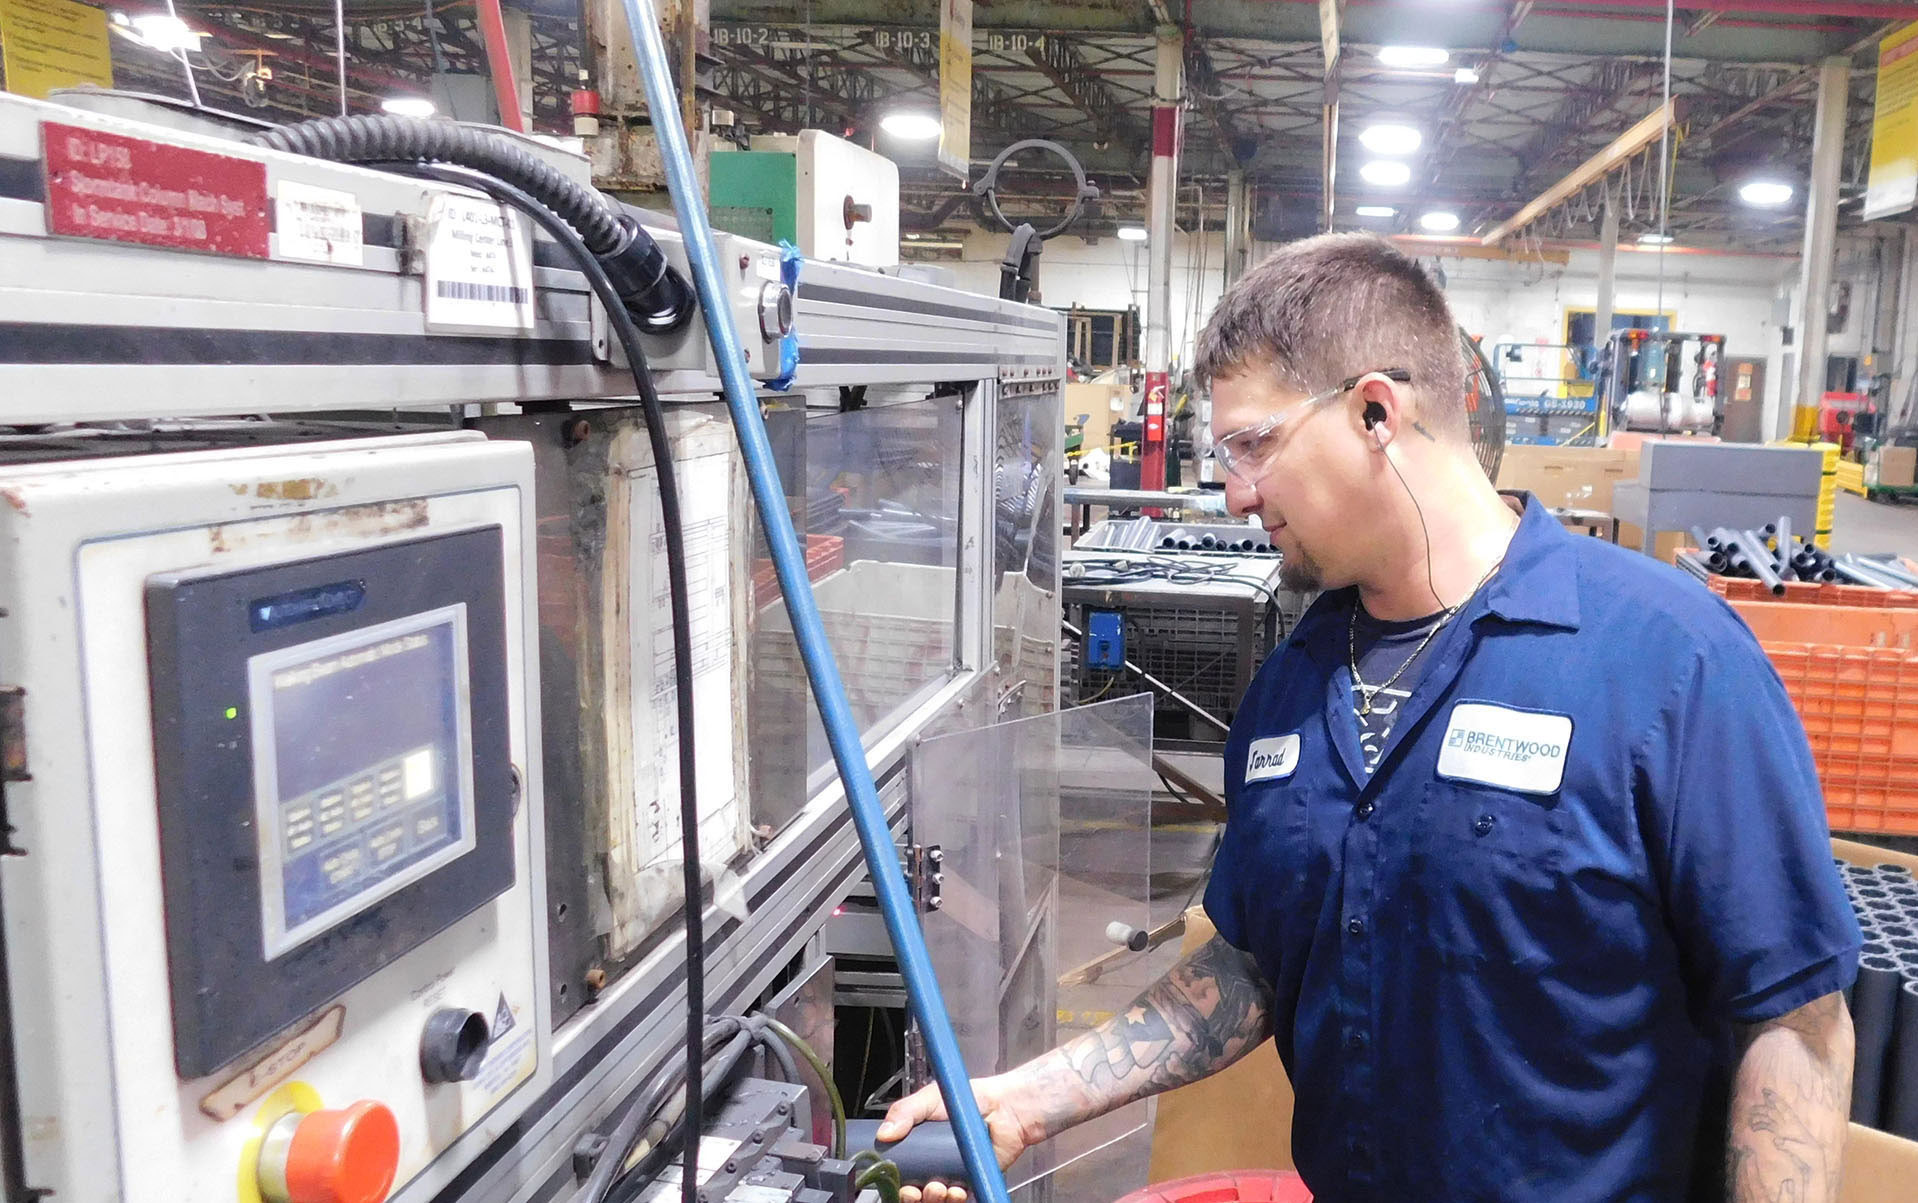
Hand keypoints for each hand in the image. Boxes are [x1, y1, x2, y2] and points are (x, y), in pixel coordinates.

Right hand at [876, 1072, 1043, 1202]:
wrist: (1004, 1108)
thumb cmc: (969, 1099)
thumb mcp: (929, 1098)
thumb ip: (904, 1111)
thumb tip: (884, 1132)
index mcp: (919, 1145)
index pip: (901, 1170)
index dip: (897, 1180)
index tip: (898, 1182)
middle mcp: (934, 1162)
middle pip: (915, 1190)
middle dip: (912, 1196)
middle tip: (915, 1191)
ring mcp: (953, 1173)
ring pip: (935, 1198)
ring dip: (932, 1198)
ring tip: (938, 1188)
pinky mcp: (971, 1181)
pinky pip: (958, 1199)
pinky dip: (955, 1199)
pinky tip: (956, 1191)